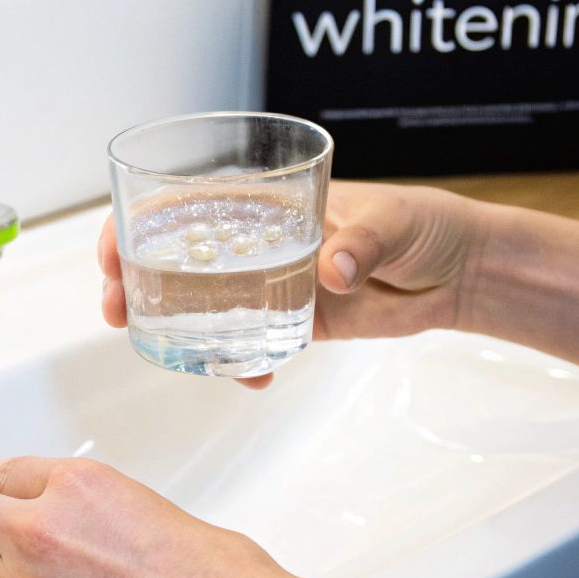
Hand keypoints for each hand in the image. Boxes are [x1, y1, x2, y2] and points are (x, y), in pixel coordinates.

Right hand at [98, 181, 487, 385]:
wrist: (463, 272)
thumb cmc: (428, 222)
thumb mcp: (394, 219)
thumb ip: (362, 242)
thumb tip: (333, 267)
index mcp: (271, 200)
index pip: (188, 203)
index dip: (140, 222)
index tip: (115, 248)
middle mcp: (262, 241)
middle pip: (178, 255)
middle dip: (134, 278)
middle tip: (115, 307)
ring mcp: (275, 283)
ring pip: (205, 303)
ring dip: (171, 324)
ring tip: (153, 346)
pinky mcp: (298, 322)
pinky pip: (251, 344)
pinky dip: (240, 363)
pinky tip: (244, 376)